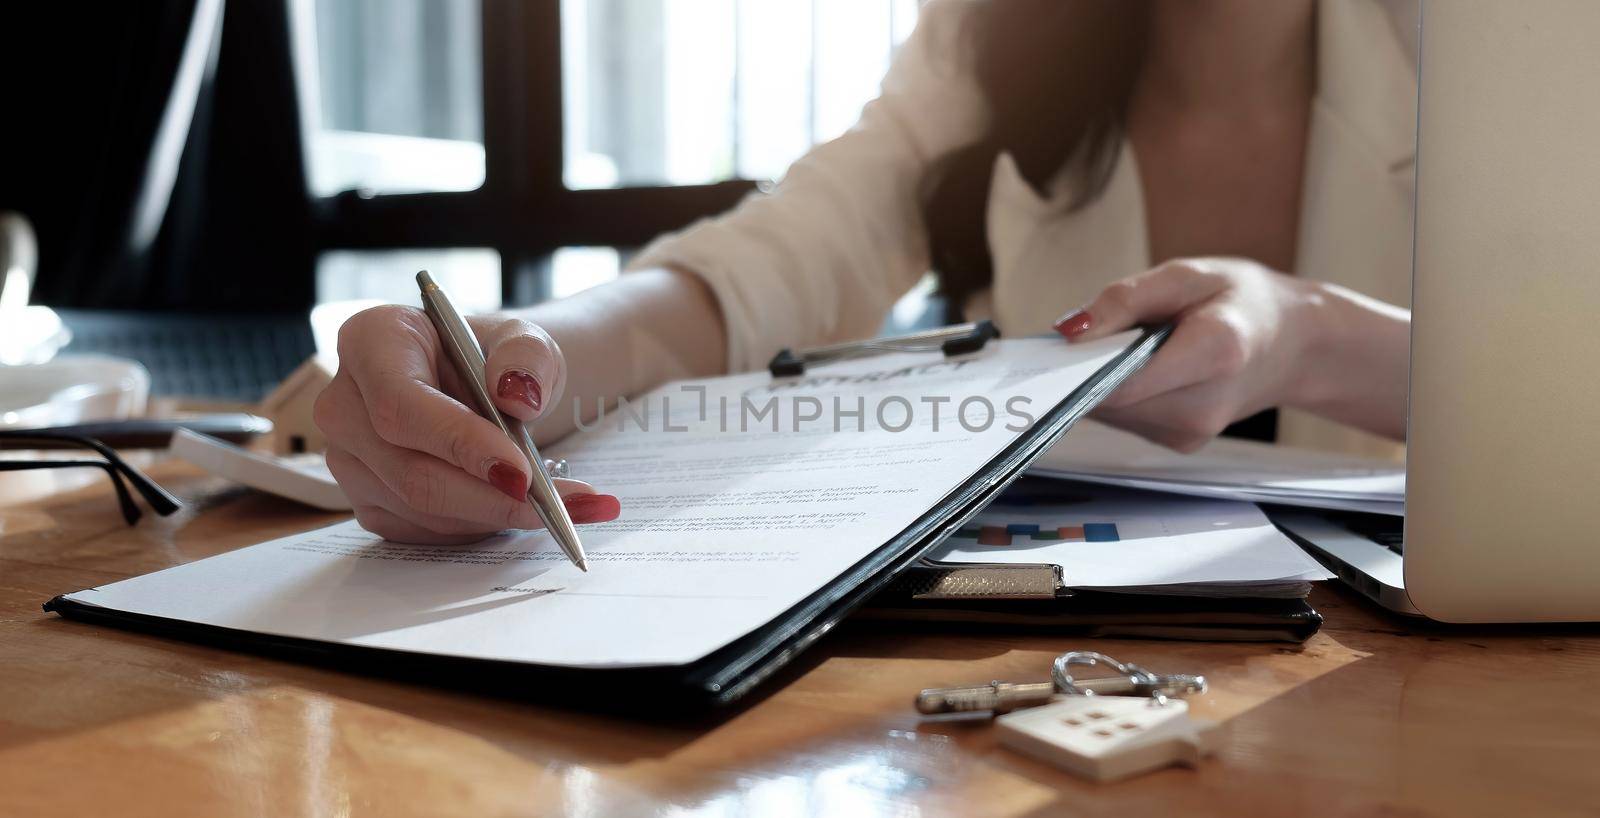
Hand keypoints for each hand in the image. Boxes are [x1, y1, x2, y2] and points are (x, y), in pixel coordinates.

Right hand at [313, 305, 619, 543]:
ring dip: (494, 515)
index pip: (401, 404)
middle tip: (560, 506)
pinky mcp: (365, 500)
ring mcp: (348, 458)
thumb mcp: (524, 340)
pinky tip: (514, 506)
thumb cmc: (494, 357)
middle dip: (492, 497)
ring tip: (557, 504)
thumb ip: (527, 356)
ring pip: (421, 509)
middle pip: (411, 471)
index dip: (459, 443)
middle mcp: (344, 403)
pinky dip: (478, 526)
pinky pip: (422, 531)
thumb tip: (518, 395)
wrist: (483, 386)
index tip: (520, 472)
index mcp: (371, 341)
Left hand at [1052, 257, 1332, 451]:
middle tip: (1088, 334)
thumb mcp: (1187, 274)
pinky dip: (1118, 391)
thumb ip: (1125, 299)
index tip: (1047, 351)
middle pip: (1110, 399)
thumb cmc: (1242, 302)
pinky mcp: (1179, 442)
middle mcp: (1202, 406)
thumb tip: (1070, 332)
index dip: (1078, 366)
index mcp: (1215, 354)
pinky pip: (1123, 417)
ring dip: (1102, 379)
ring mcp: (1191, 433)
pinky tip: (1139, 367)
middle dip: (1086, 368)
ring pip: (1110, 412)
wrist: (1292, 345)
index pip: (1123, 379)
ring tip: (1125, 344)